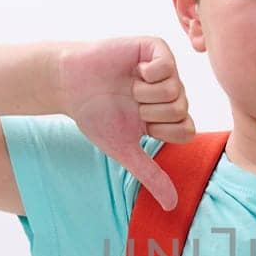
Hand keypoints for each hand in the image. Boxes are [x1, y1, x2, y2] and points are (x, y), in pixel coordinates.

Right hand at [48, 36, 195, 210]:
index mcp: (168, 115)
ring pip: (175, 91)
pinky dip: (147, 74)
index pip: (187, 131)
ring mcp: (165, 69)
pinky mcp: (155, 48)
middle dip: (149, 113)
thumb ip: (150, 175)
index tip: (140, 126)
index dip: (160, 131)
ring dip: (144, 95)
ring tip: (128, 88)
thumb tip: (172, 206)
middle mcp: (172, 91)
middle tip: (130, 104)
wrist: (69, 85)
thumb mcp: (125, 150)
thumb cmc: (96, 116)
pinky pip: (167, 66)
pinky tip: (133, 72)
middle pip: (181, 111)